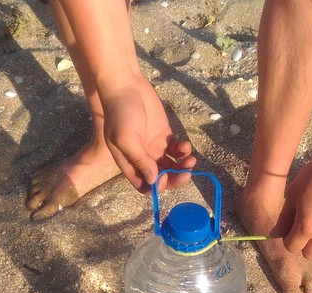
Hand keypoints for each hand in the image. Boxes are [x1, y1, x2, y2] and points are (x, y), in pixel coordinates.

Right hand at [100, 76, 195, 191]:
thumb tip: (152, 181)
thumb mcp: (126, 138)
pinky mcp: (164, 135)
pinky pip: (177, 150)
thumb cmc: (120, 113)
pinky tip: (185, 145)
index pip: (144, 185)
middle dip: (175, 178)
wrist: (126, 86)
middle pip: (161, 178)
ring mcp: (154, 147)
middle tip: (187, 172)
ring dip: (182, 166)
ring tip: (191, 159)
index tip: (165, 177)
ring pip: (172, 166)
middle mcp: (143, 158)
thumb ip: (139, 160)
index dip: (157, 186)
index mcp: (130, 163)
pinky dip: (183, 151)